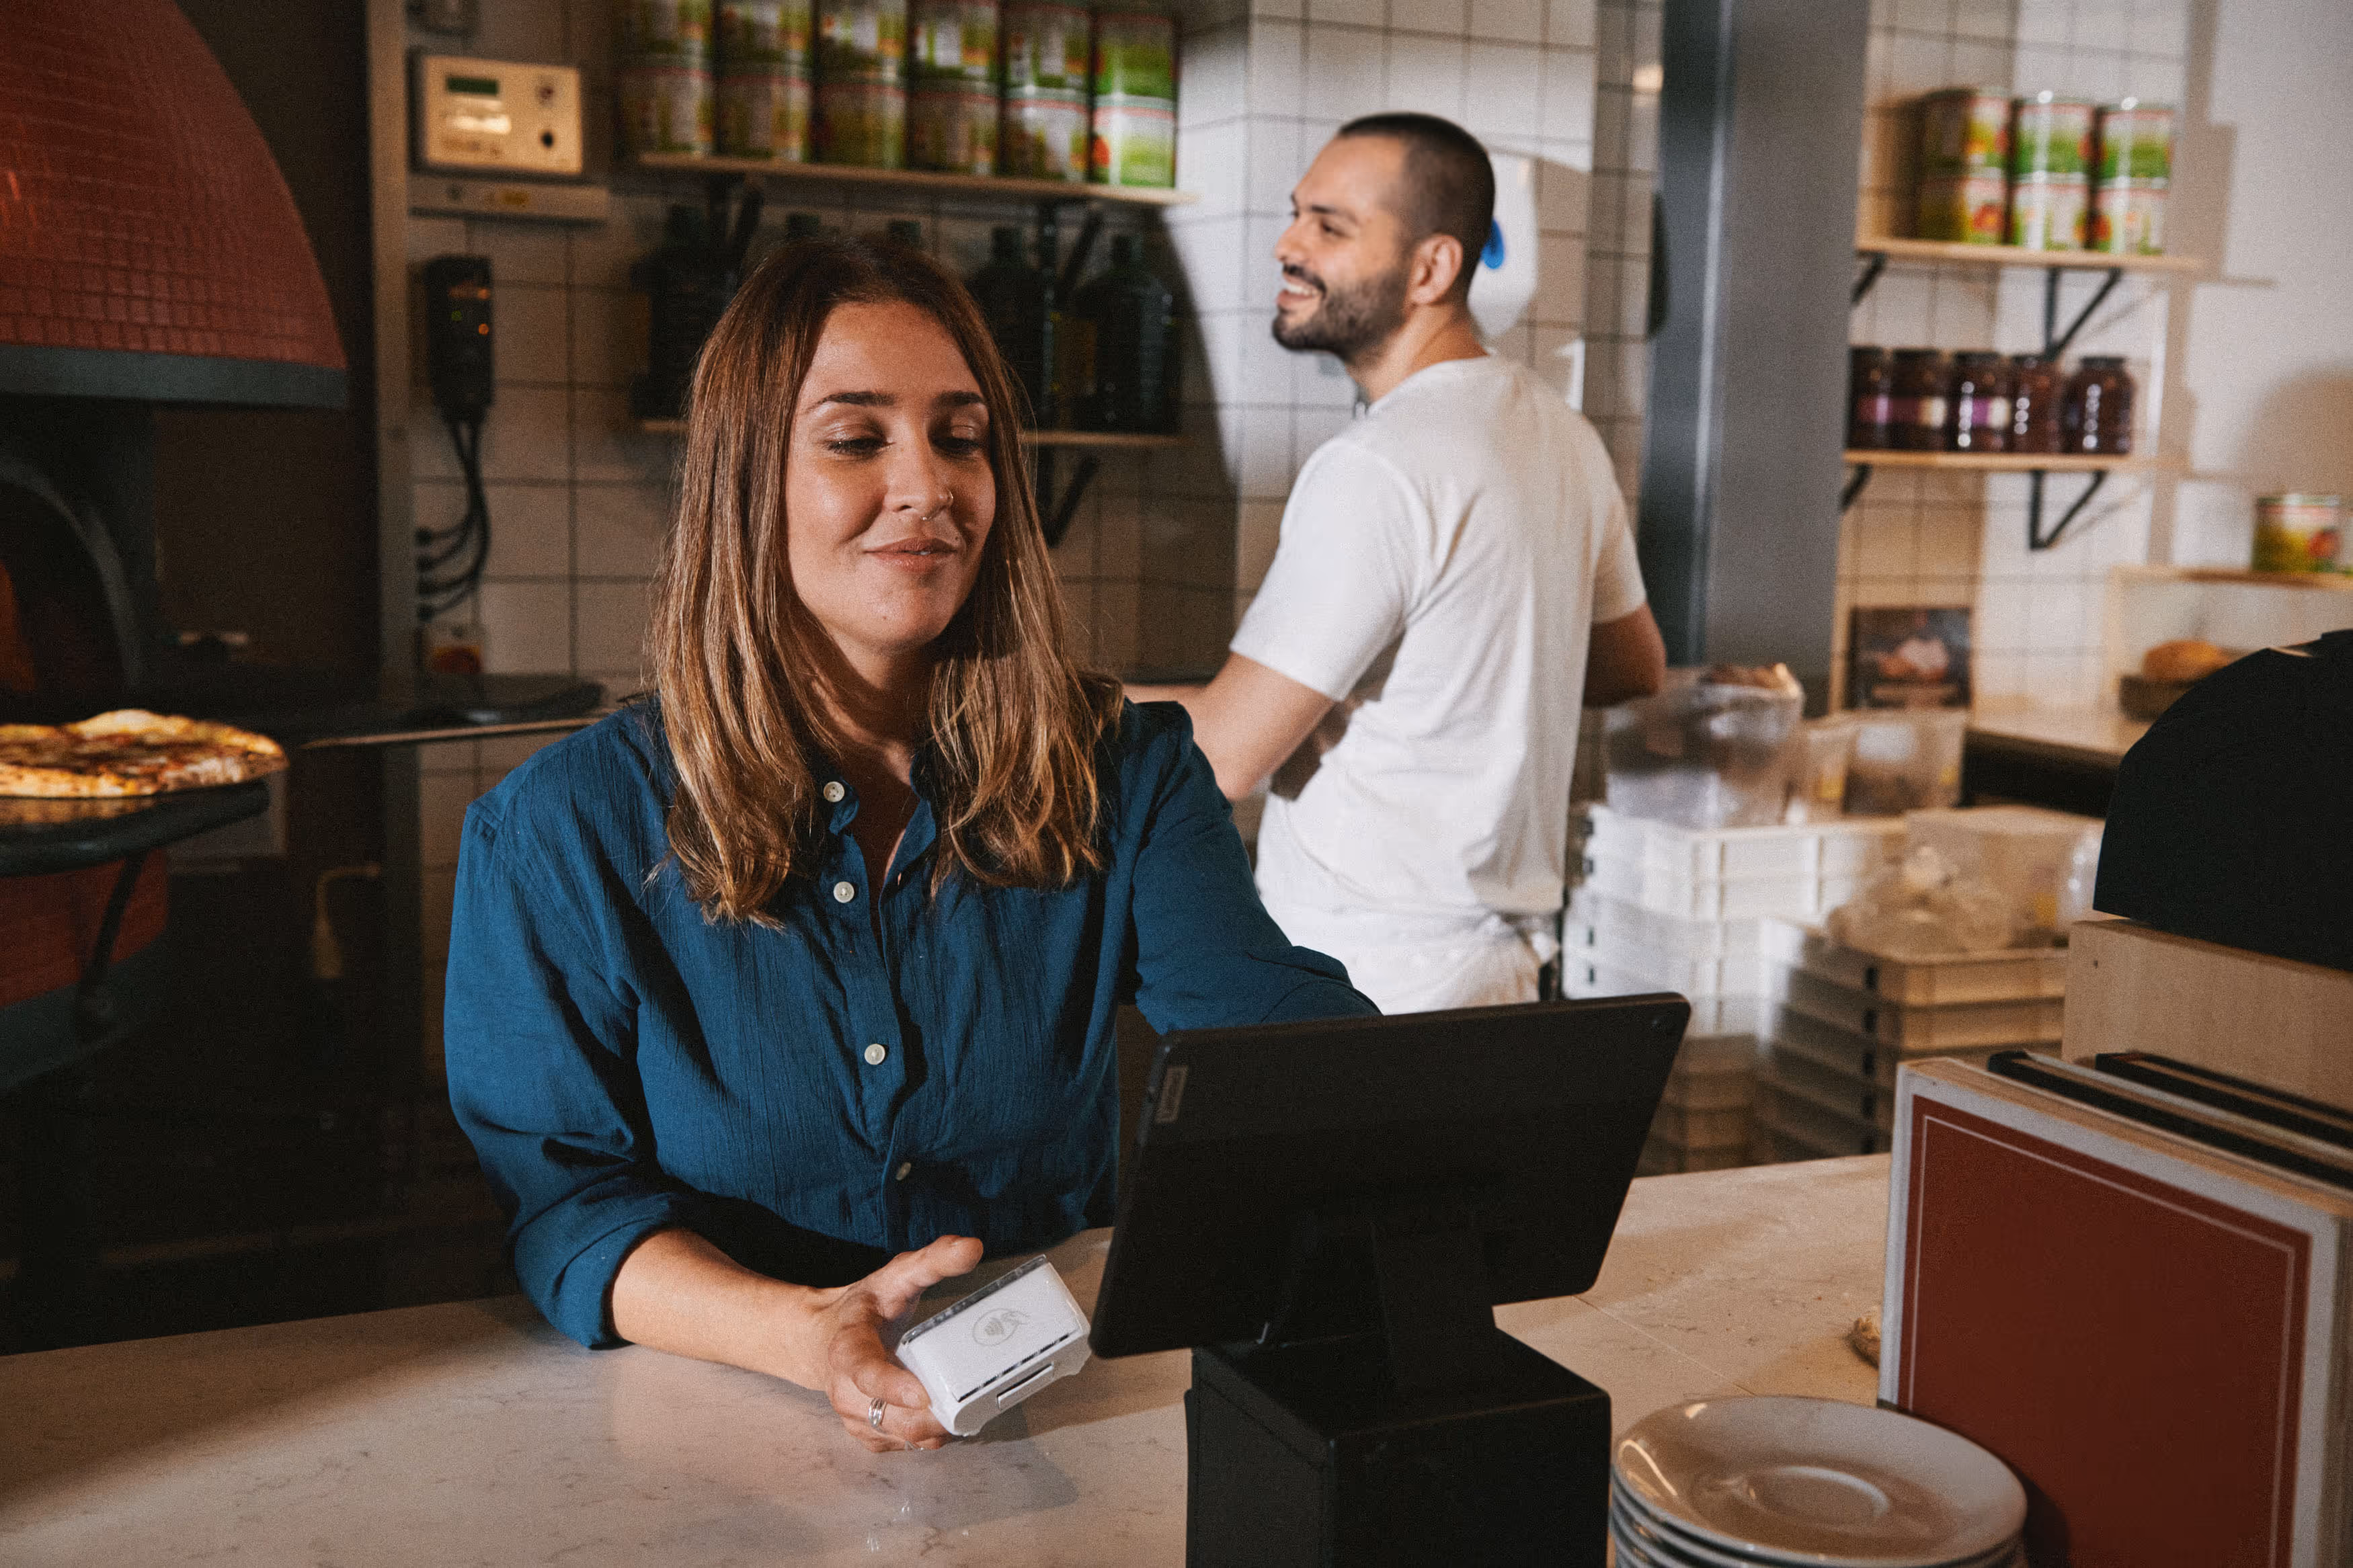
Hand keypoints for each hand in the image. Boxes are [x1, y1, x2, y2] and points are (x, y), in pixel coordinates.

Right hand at [801, 1234, 983, 1452]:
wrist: (820, 1339)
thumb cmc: (862, 1308)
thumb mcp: (894, 1276)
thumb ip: (932, 1261)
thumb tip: (972, 1247)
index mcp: (848, 1350)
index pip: (866, 1374)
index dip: (893, 1387)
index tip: (923, 1393)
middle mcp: (845, 1391)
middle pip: (895, 1418)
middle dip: (935, 1414)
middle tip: (971, 1396)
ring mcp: (854, 1418)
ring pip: (904, 1438)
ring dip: (938, 1426)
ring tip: (964, 1401)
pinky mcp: (867, 1435)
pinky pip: (904, 1446)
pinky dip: (929, 1435)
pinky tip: (944, 1413)